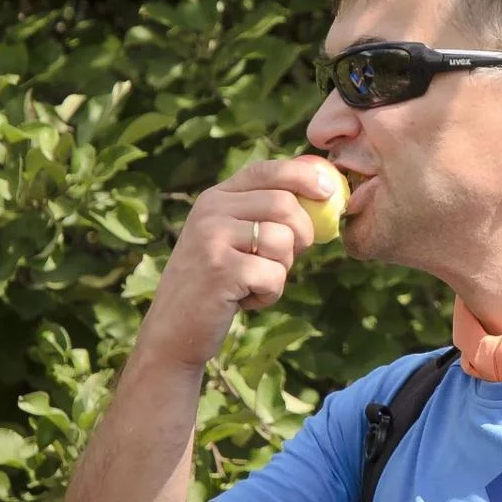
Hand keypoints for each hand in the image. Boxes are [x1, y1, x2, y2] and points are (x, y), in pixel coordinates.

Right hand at [133, 158, 332, 370]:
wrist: (172, 331)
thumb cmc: (216, 285)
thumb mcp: (233, 240)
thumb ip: (265, 216)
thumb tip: (323, 194)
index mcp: (215, 198)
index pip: (266, 170)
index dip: (303, 175)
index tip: (328, 190)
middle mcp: (210, 211)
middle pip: (284, 203)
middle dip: (302, 234)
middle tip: (287, 258)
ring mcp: (212, 238)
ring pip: (283, 240)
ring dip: (282, 269)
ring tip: (255, 282)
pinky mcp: (219, 269)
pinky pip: (273, 275)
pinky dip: (270, 293)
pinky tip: (244, 300)